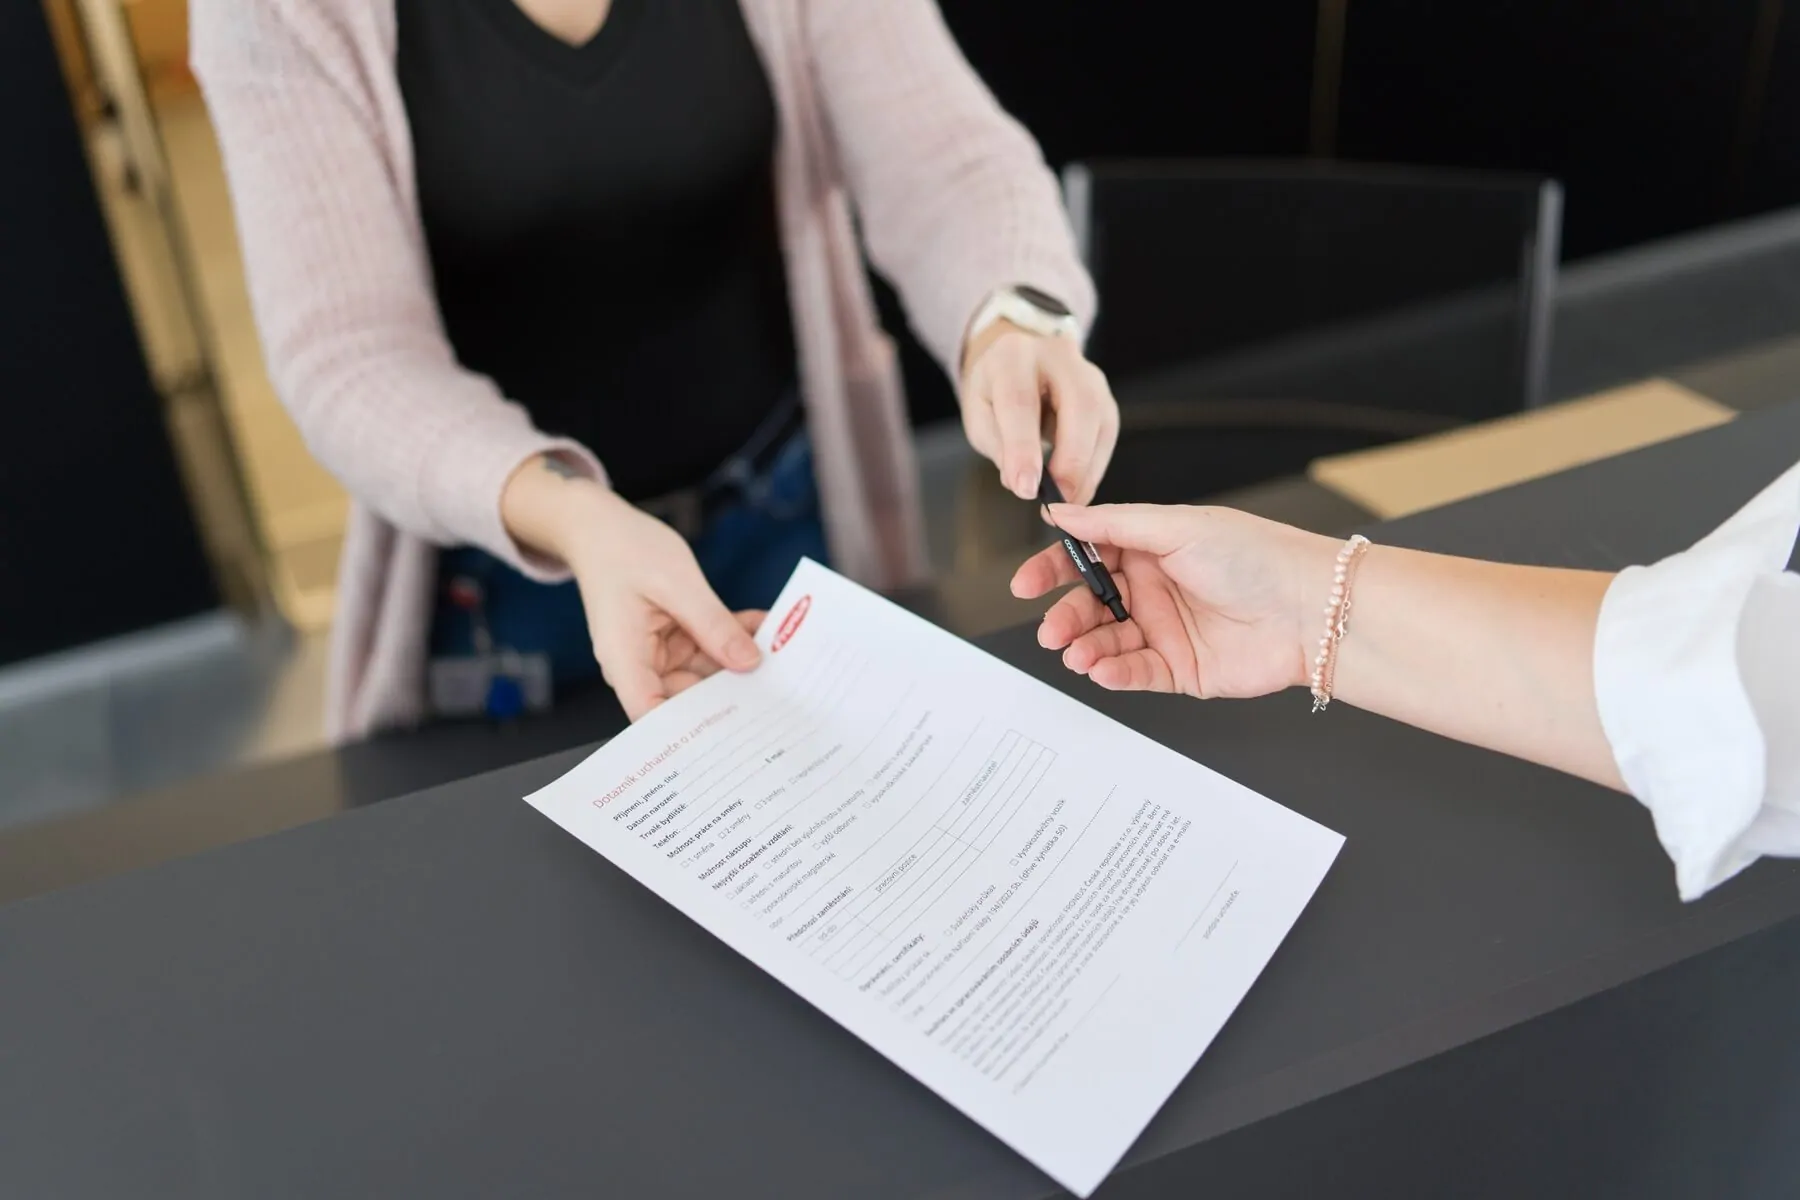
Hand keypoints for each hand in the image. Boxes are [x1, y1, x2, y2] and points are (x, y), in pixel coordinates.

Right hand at [501, 459, 762, 718]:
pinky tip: (762, 628)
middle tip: (780, 688)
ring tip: (781, 652)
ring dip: (739, 661)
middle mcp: (639, 666)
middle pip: (687, 700)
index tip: (736, 732)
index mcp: (625, 659)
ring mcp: (657, 655)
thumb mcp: (677, 583)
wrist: (600, 528)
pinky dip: (732, 639)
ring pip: (705, 674)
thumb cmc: (623, 550)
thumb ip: (713, 624)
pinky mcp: (671, 641)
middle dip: (731, 693)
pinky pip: (707, 649)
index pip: (653, 716)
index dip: (690, 733)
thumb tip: (749, 663)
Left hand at [960, 321, 1118, 503]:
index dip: (1024, 449)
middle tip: (1058, 501)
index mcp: (1014, 356)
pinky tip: (1078, 488)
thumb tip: (1023, 483)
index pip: (1020, 402)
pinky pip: (1106, 436)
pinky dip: (1093, 469)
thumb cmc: (995, 390)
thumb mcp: (979, 413)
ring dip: (1086, 470)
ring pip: (1100, 421)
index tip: (1026, 489)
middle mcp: (1058, 356)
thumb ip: (998, 445)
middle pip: (1079, 405)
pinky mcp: (1105, 398)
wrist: (1018, 362)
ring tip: (1066, 502)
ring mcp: (1089, 375)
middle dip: (1071, 461)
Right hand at [1010, 503, 1338, 698]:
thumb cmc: (1258, 557)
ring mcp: (1165, 630)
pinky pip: (1135, 673)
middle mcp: (1154, 589)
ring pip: (1107, 642)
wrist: (1311, 610)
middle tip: (1052, 631)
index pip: (1087, 558)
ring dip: (1086, 649)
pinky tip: (1102, 669)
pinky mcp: (1180, 669)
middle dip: (1066, 619)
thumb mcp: (1177, 527)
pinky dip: (1114, 673)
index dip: (1053, 570)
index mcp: (1150, 548)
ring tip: (1076, 655)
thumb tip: (1061, 514)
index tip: (1026, 584)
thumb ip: (1112, 525)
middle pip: (1091, 605)